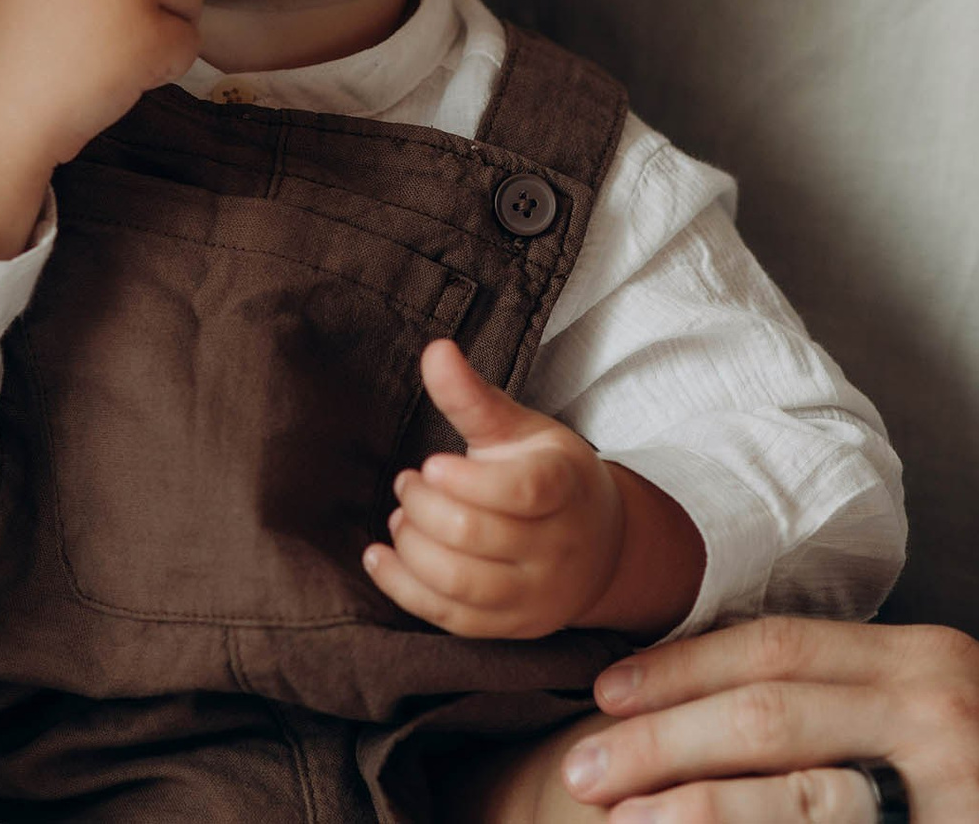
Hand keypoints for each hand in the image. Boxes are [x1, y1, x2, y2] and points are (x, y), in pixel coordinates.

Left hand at [364, 340, 679, 639]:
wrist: (599, 546)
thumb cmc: (549, 475)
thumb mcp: (520, 430)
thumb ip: (474, 397)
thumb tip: (434, 349)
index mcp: (564, 488)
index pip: (519, 492)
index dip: (465, 481)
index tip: (429, 464)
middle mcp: (556, 548)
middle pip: (475, 536)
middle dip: (423, 507)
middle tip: (408, 482)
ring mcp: (535, 595)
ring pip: (460, 583)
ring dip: (412, 546)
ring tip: (401, 517)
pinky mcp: (510, 627)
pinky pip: (449, 618)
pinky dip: (403, 588)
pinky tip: (378, 557)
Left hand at [551, 617, 978, 822]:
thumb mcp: (962, 694)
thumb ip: (862, 687)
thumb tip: (731, 695)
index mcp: (929, 661)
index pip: (776, 649)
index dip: (679, 667)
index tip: (605, 692)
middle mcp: (942, 719)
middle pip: (766, 721)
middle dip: (660, 744)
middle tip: (580, 769)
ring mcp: (958, 800)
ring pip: (795, 804)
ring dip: (695, 813)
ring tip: (620, 822)